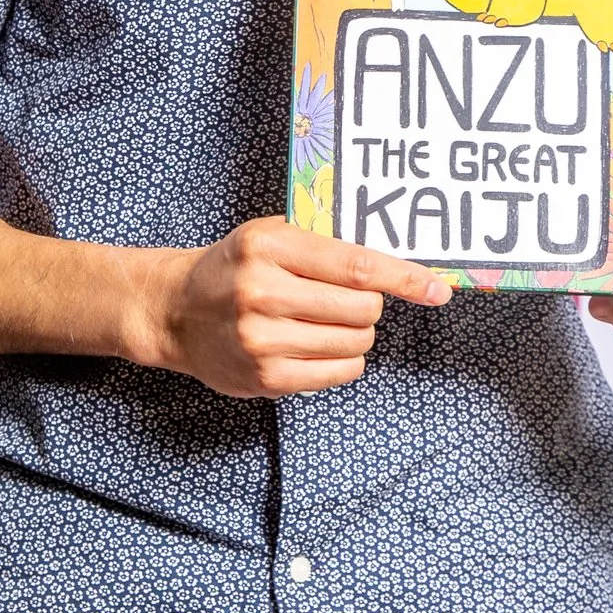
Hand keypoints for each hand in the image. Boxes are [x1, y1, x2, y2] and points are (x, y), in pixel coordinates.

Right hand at [142, 217, 451, 399]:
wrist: (175, 311)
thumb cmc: (233, 267)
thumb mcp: (269, 235)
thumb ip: (323, 242)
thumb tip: (395, 263)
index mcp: (269, 247)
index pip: (356, 265)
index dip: (404, 278)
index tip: (438, 288)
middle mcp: (263, 292)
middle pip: (362, 307)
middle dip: (368, 305)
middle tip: (346, 300)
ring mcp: (263, 339)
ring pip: (356, 341)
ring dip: (357, 333)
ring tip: (327, 323)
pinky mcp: (266, 377)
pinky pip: (339, 372)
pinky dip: (344, 360)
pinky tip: (320, 346)